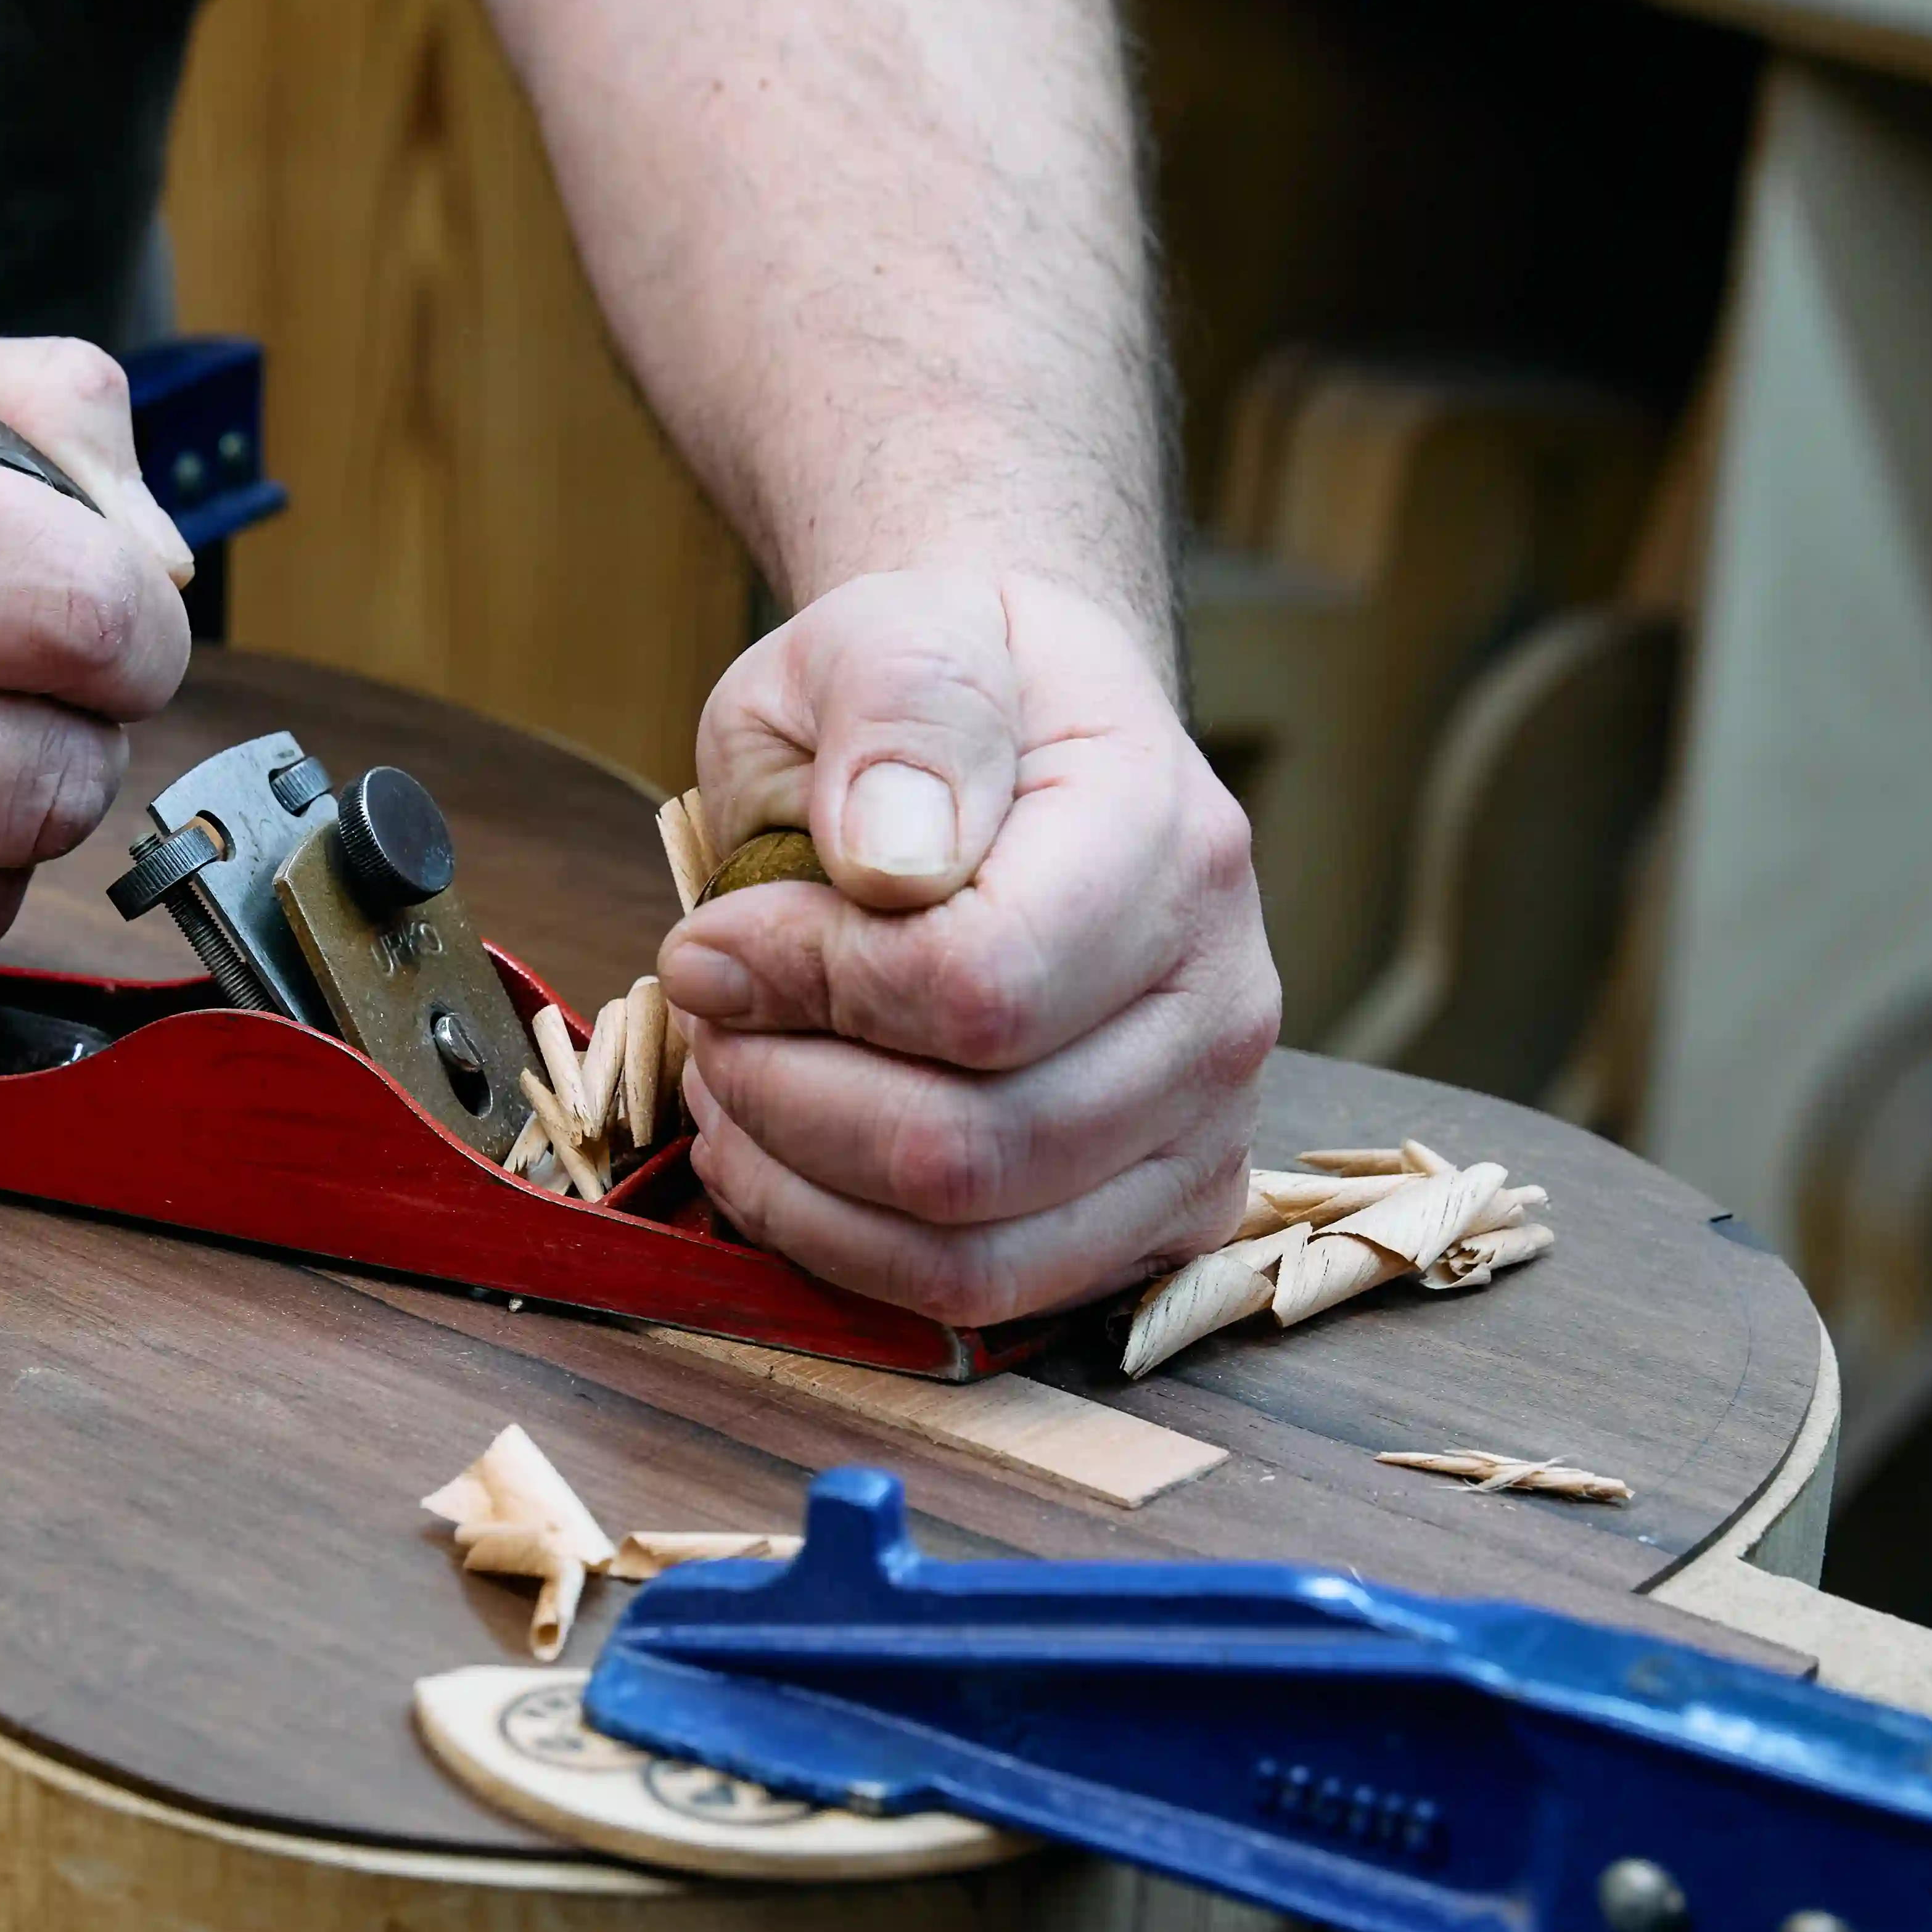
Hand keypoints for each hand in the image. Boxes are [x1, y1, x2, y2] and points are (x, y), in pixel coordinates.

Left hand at [662, 570, 1275, 1324]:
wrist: (1028, 740)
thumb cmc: (945, 703)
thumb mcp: (893, 636)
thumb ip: (897, 715)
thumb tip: (891, 859)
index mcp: (1170, 843)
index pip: (979, 989)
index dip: (808, 984)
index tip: (712, 936)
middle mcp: (1222, 1001)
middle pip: (972, 1148)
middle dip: (787, 1095)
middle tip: (709, 1016)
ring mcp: (1207, 1124)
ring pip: (974, 1250)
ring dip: (802, 1187)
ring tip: (736, 1085)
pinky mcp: (1163, 1213)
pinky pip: (989, 1295)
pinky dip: (850, 1250)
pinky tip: (787, 1157)